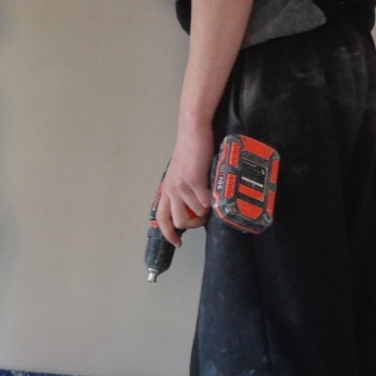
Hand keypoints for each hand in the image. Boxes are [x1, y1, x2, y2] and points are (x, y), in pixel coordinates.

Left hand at [155, 122, 212, 244]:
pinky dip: (211, 200)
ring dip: (205, 210)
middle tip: (202, 220)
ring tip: (210, 199)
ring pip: (196, 212)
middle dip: (193, 225)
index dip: (168, 233)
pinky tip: (214, 191)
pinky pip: (205, 202)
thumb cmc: (190, 151)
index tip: (177, 243)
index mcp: (166, 189)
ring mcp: (181, 186)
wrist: (194, 132)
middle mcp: (171, 190)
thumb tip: (194, 207)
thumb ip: (183, 189)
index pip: (161, 218)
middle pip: (178, 221)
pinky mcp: (193, 181)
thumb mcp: (182, 174)